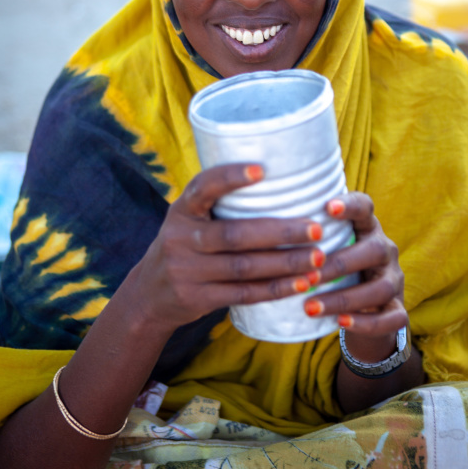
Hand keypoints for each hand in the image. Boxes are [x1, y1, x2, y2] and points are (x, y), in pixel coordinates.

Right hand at [132, 163, 325, 332]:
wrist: (149, 294)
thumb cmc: (186, 245)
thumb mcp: (189, 220)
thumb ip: (218, 207)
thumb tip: (281, 185)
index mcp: (182, 210)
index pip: (203, 187)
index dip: (230, 177)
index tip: (262, 170)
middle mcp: (180, 238)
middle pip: (235, 234)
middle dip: (280, 231)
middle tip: (316, 228)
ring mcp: (186, 271)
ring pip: (244, 267)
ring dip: (286, 263)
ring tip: (318, 258)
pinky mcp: (197, 298)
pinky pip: (243, 293)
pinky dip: (275, 289)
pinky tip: (301, 283)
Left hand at [304, 192, 407, 361]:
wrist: (367, 309)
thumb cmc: (334, 269)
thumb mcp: (326, 247)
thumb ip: (306, 235)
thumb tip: (258, 223)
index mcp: (366, 227)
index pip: (365, 207)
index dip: (350, 205)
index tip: (328, 206)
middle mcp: (384, 249)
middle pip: (372, 250)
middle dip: (337, 264)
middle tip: (307, 277)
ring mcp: (394, 279)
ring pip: (379, 288)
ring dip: (343, 298)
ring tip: (310, 307)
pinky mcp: (397, 309)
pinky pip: (391, 318)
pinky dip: (365, 322)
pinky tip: (340, 323)